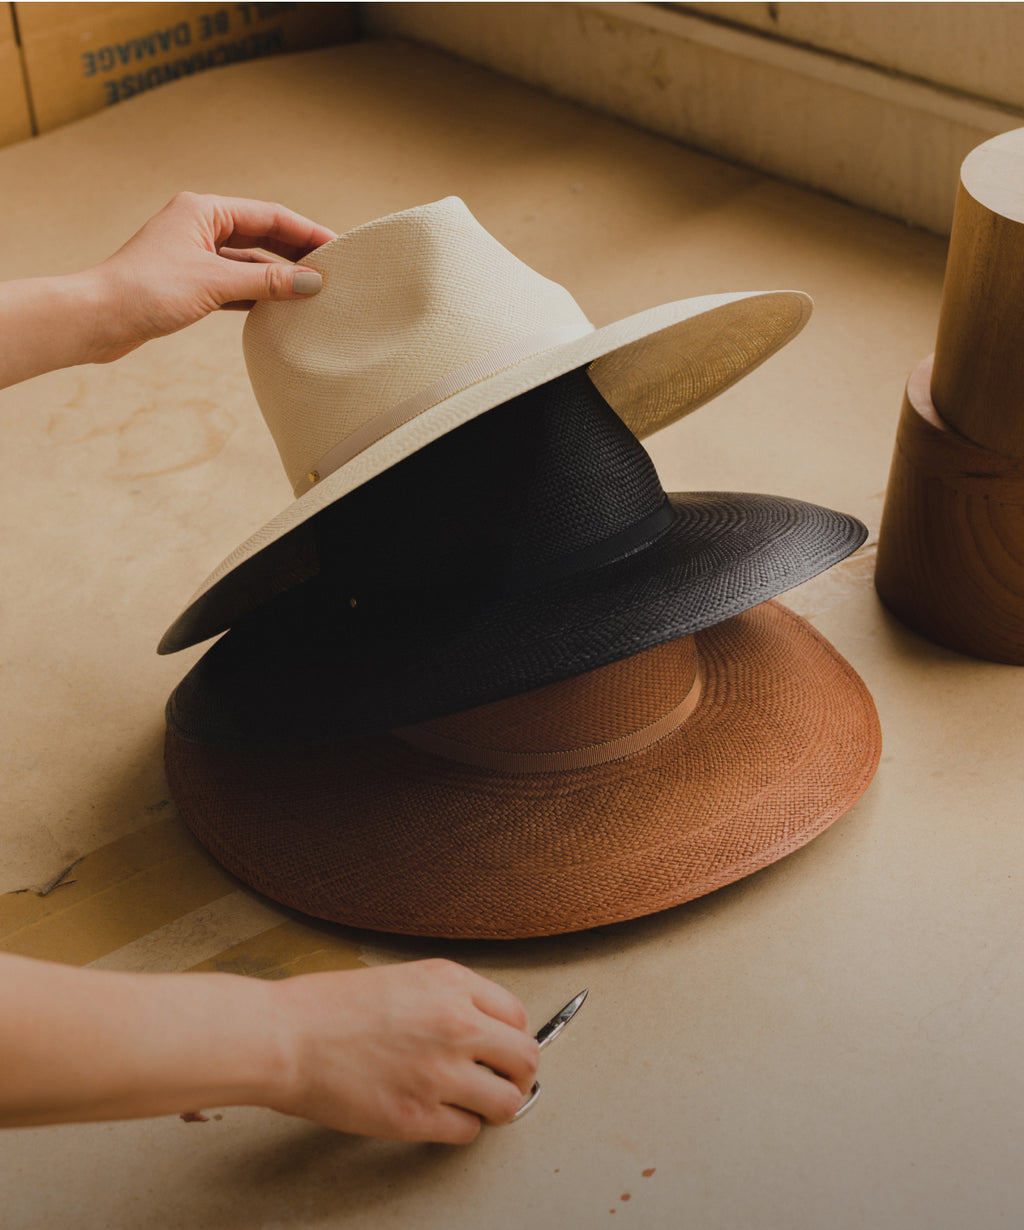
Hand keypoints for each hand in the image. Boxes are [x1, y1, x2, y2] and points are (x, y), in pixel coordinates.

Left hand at [82, 190, 336, 362]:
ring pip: (250, 262)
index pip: (270, 215)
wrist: (99, 318)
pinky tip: (282, 307)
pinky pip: (236, 283)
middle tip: (335, 269)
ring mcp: (195, 255)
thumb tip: (312, 283)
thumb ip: (267, 282)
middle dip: (298, 253)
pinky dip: (259, 293)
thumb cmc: (147, 291)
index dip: (307, 232)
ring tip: (314, 292)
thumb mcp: (215, 283)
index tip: (340, 247)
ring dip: (280, 276)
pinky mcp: (190, 283)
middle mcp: (200, 226)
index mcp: (204, 210)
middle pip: (263, 235)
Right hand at [266, 959, 540, 1142]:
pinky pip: (467, 1131)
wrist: (286, 1037)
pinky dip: (459, 1128)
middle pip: (525, 1059)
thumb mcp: (403, 979)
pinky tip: (438, 1115)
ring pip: (507, 1102)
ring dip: (495, 1106)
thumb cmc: (328, 1007)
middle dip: (517, 1075)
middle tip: (501, 1082)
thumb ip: (447, 1000)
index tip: (502, 1050)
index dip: (511, 1038)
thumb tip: (480, 1029)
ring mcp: (439, 1072)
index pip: (517, 1016)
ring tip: (474, 1103)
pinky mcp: (417, 1116)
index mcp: (450, 983)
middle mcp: (455, 1023)